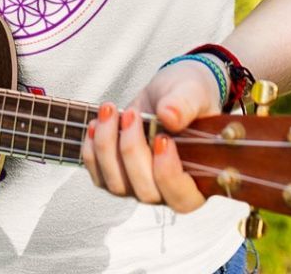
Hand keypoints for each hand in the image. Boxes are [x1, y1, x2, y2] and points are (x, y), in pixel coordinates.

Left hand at [81, 59, 224, 212]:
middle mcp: (168, 190)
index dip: (169, 175)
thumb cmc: (188, 96)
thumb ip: (185, 104)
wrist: (168, 92)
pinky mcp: (118, 176)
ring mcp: (140, 186)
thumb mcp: (193, 92)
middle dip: (132, 151)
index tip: (161, 140)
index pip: (183, 198)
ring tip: (110, 111)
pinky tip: (96, 122)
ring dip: (108, 147)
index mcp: (198, 179)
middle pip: (146, 191)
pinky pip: (99, 175)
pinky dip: (92, 150)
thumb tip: (169, 116)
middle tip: (131, 115)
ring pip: (118, 185)